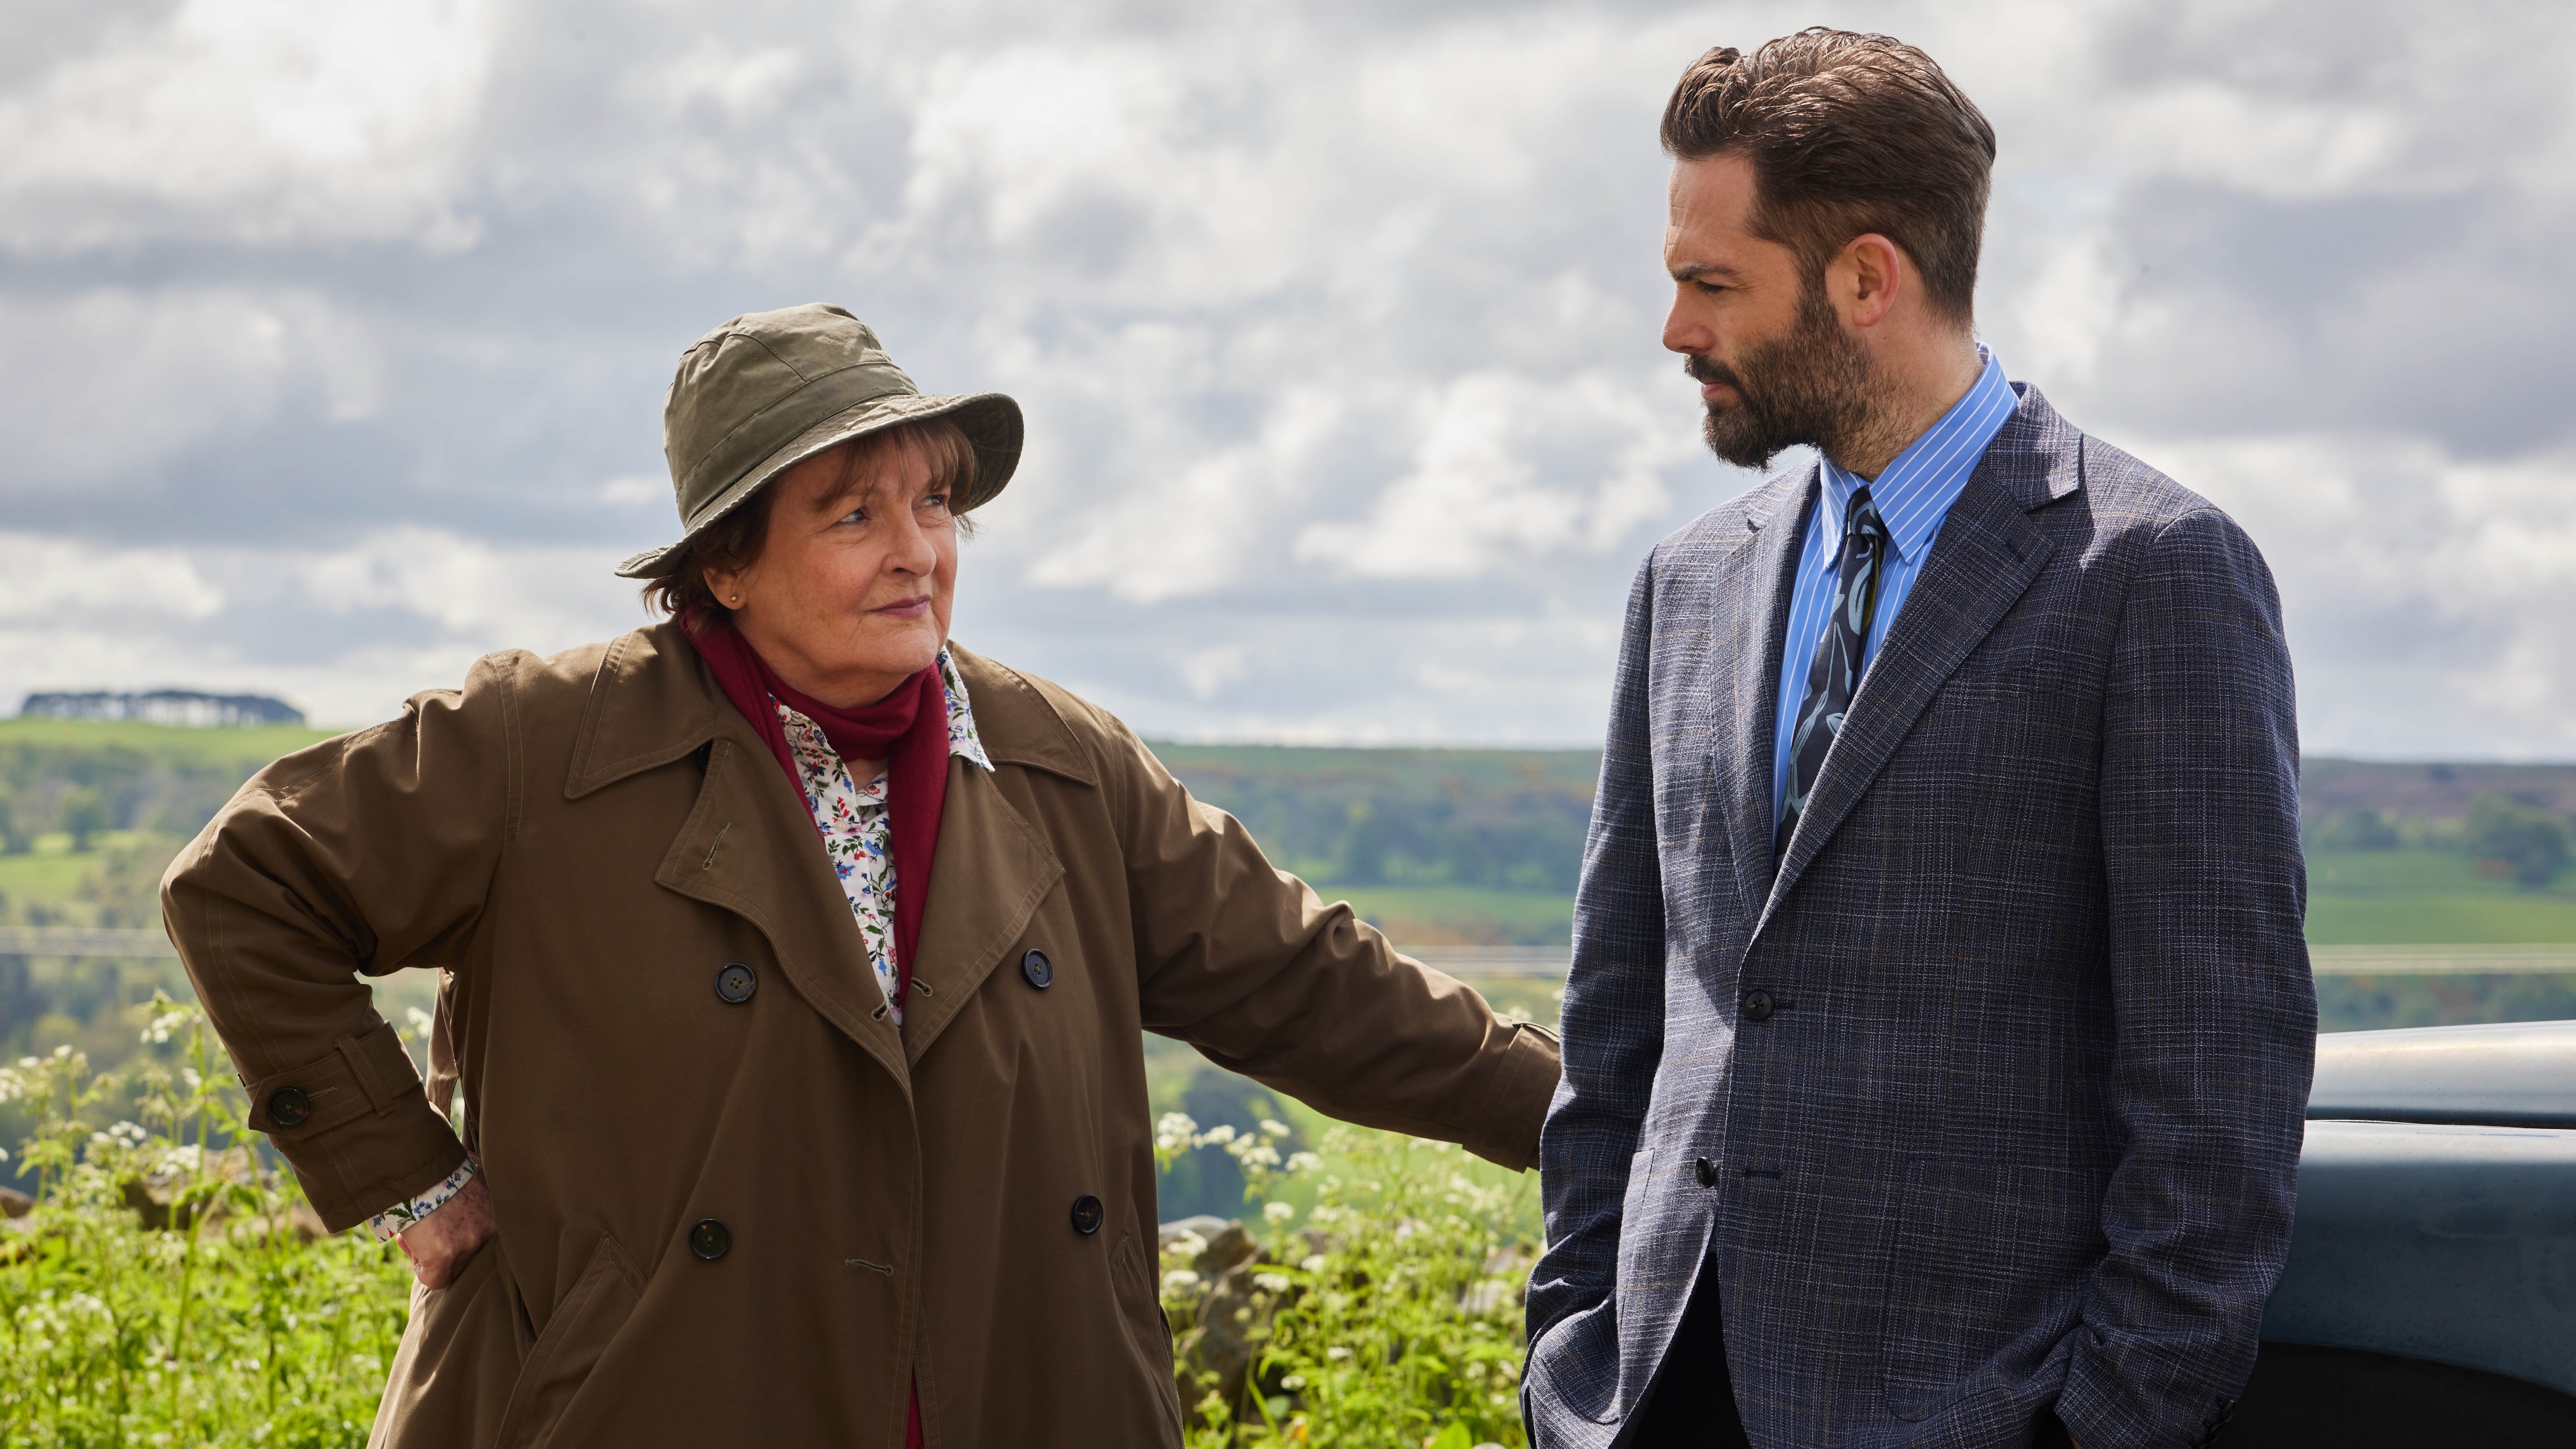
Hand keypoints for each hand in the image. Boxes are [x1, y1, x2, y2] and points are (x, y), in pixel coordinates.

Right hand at [396, 1172, 495, 1288]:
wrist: (418, 1166)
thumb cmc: (441, 1167)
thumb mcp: (475, 1175)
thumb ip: (483, 1194)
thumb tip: (478, 1202)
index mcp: (501, 1213)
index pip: (487, 1241)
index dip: (463, 1235)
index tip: (447, 1222)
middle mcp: (490, 1231)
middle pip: (470, 1256)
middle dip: (449, 1247)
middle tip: (430, 1230)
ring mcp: (469, 1244)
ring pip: (452, 1268)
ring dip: (432, 1255)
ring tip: (418, 1232)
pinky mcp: (445, 1257)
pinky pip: (435, 1279)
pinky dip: (421, 1268)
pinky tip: (412, 1244)